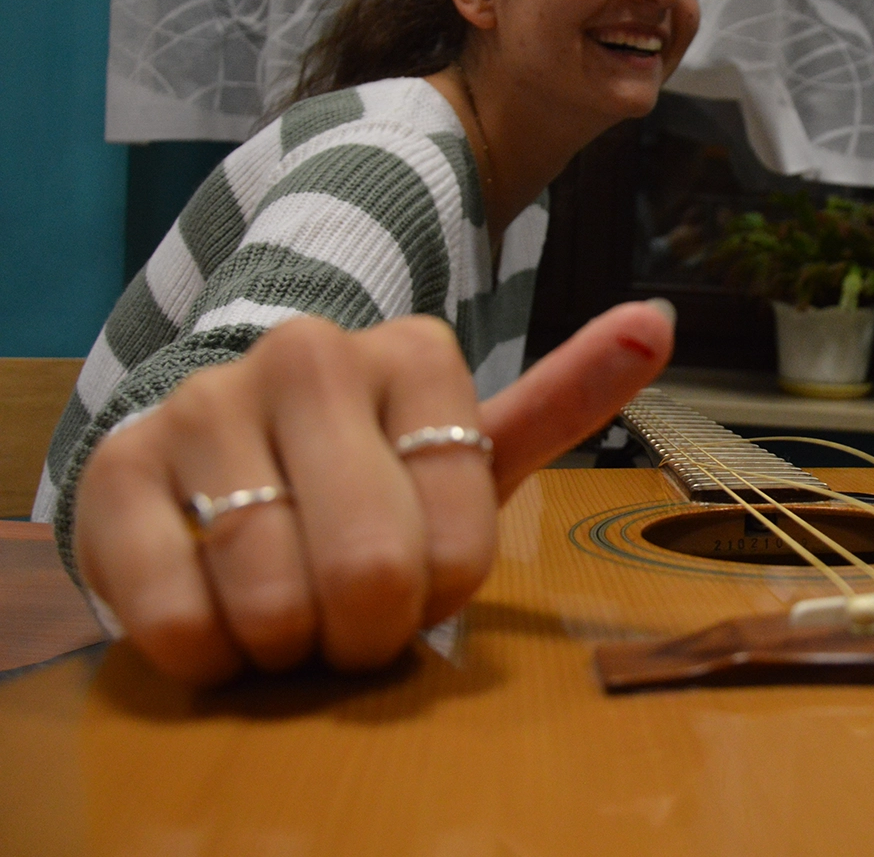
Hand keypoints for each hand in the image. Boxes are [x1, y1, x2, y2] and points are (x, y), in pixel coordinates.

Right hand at [73, 301, 672, 684]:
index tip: (419, 564)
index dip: (440, 591)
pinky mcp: (116, 465)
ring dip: (285, 641)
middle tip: (351, 609)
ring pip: (273, 600)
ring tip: (285, 602)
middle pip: (373, 571)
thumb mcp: (473, 447)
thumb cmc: (371, 475)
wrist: (222, 467)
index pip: (463, 544)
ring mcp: (206, 402)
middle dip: (367, 628)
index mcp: (418, 351)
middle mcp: (310, 353)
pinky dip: (204, 650)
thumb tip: (657, 323)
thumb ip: (566, 396)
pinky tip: (214, 610)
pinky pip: (175, 617)